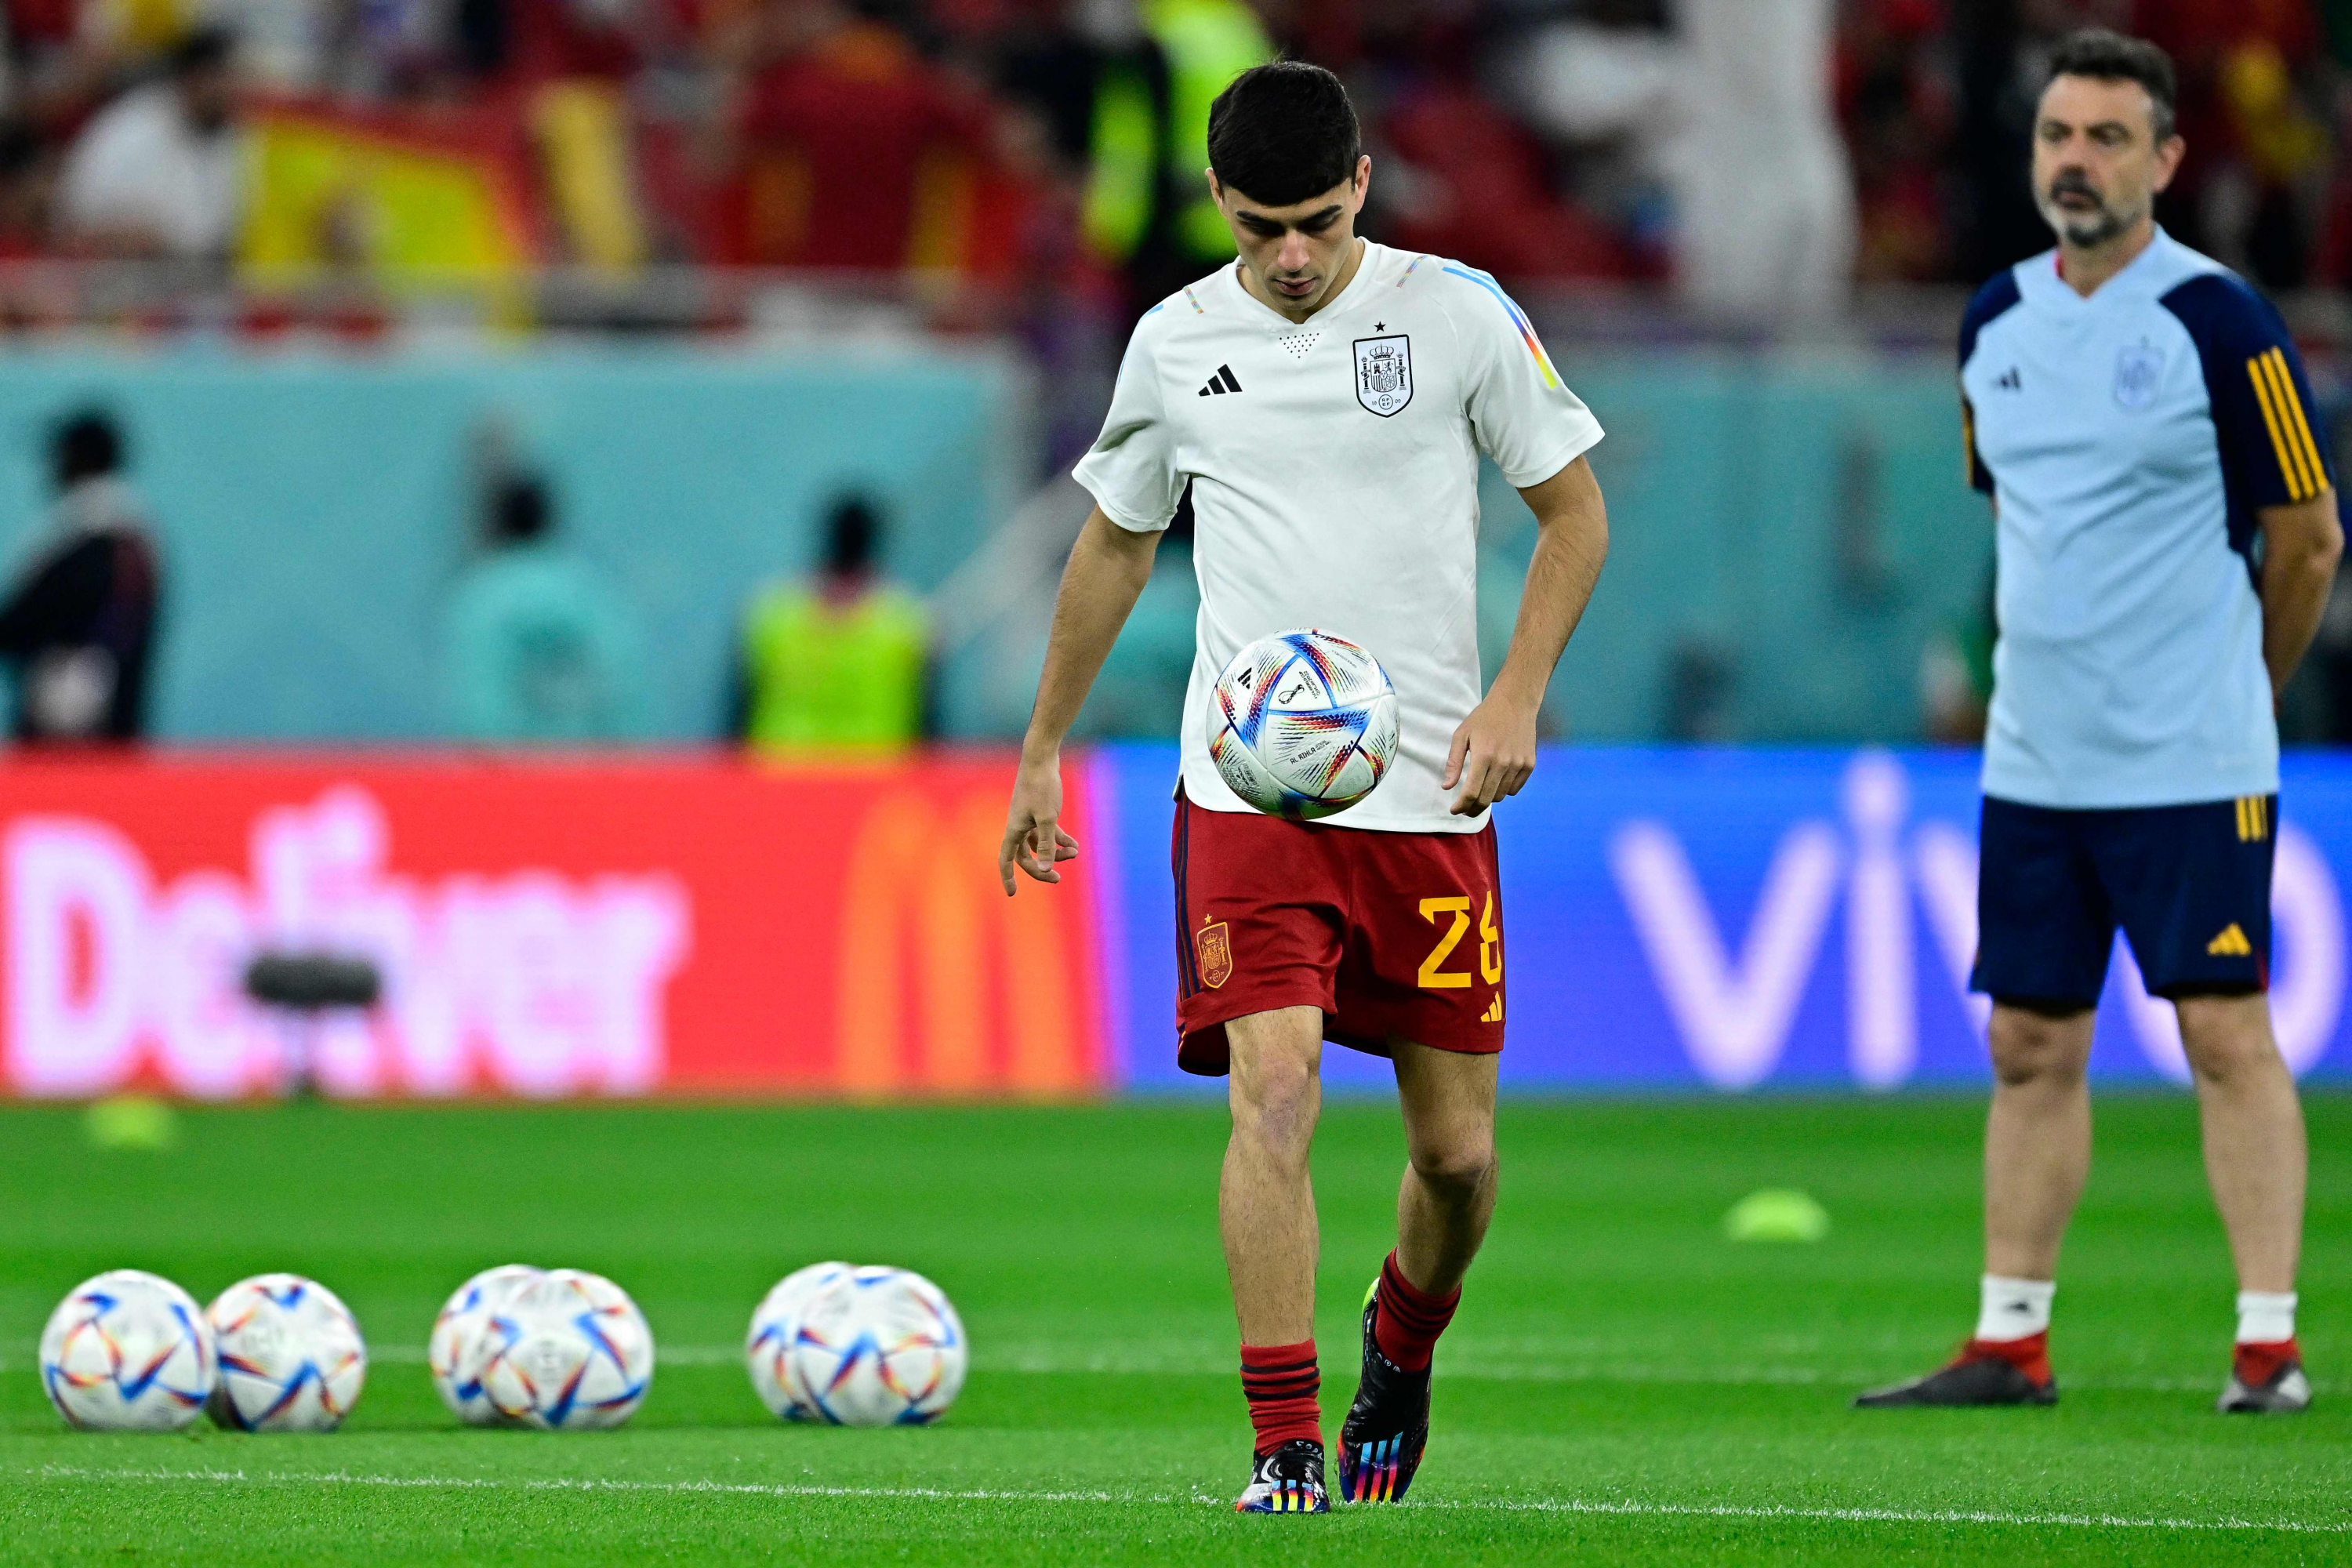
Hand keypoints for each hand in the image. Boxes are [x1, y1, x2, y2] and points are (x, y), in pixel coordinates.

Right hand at [999, 749, 1081, 893]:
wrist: (1042, 758)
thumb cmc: (1042, 786)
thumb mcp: (1047, 818)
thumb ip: (1047, 845)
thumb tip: (1046, 869)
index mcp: (1014, 829)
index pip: (1006, 859)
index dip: (1007, 877)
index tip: (1012, 893)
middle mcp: (1019, 826)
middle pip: (1027, 856)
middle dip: (1042, 868)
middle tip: (1058, 879)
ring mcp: (1030, 819)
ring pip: (1041, 845)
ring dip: (1057, 852)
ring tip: (1075, 852)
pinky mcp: (1041, 811)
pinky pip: (1049, 833)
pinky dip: (1061, 840)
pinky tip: (1076, 846)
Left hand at [1443, 693, 1538, 815]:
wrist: (1515, 703)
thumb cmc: (1484, 717)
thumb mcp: (1462, 735)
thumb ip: (1454, 762)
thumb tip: (1446, 787)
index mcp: (1483, 756)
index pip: (1471, 792)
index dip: (1461, 806)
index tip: (1454, 810)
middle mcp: (1503, 763)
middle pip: (1486, 799)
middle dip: (1472, 809)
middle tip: (1465, 809)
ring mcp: (1518, 765)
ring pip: (1501, 796)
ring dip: (1488, 798)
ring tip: (1480, 791)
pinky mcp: (1529, 764)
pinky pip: (1515, 789)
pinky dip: (1504, 790)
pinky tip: (1496, 782)